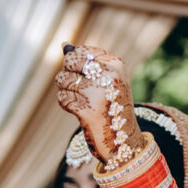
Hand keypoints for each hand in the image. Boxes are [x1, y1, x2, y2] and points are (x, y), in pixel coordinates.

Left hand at [54, 43, 140, 168]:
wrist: (123, 141)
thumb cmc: (112, 108)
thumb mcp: (106, 81)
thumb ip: (86, 62)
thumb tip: (64, 45)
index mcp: (116, 65)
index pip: (82, 52)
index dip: (75, 65)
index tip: (86, 78)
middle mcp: (110, 77)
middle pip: (70, 62)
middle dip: (67, 74)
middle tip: (77, 88)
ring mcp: (99, 94)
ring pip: (64, 80)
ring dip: (65, 91)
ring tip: (79, 100)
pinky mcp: (88, 111)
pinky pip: (63, 98)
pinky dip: (66, 104)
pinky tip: (77, 110)